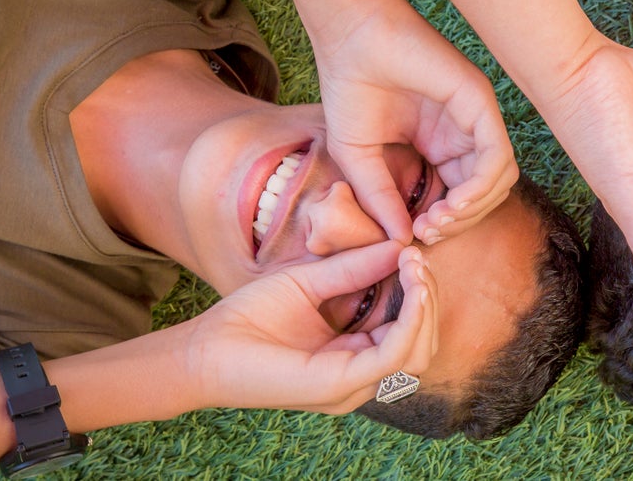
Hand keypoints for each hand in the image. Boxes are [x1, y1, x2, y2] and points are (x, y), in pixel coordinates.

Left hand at [187, 241, 437, 413]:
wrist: (203, 347)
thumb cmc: (248, 318)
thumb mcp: (310, 281)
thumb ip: (353, 270)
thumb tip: (398, 247)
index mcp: (353, 357)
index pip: (408, 332)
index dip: (418, 292)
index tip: (413, 252)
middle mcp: (358, 377)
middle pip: (422, 345)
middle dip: (428, 298)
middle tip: (417, 257)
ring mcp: (351, 385)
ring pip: (417, 352)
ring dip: (425, 307)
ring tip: (415, 268)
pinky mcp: (338, 384)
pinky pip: (392, 355)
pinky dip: (410, 318)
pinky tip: (409, 286)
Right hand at [312, 4, 516, 244]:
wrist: (350, 41)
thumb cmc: (350, 90)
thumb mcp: (359, 158)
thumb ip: (381, 198)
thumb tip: (401, 242)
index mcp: (440, 146)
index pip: (461, 196)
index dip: (444, 224)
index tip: (417, 236)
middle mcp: (464, 134)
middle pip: (485, 193)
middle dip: (460, 222)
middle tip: (428, 232)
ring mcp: (475, 119)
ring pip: (499, 180)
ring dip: (473, 210)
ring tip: (437, 220)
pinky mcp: (480, 103)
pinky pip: (498, 156)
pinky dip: (480, 187)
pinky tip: (451, 202)